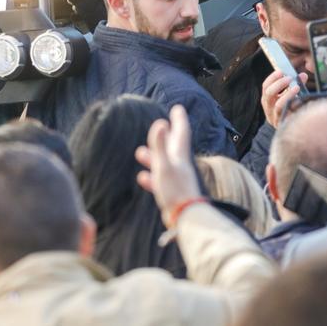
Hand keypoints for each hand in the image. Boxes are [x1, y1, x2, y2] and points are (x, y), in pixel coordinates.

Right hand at [135, 105, 202, 223]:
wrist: (186, 219)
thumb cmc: (175, 191)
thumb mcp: (164, 166)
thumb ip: (160, 146)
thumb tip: (160, 122)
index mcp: (180, 156)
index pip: (181, 133)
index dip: (179, 120)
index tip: (177, 108)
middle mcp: (180, 166)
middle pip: (173, 146)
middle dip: (167, 135)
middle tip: (164, 124)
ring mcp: (177, 179)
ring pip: (164, 163)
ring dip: (153, 156)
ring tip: (140, 152)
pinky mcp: (172, 193)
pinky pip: (160, 180)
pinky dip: (151, 176)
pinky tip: (142, 178)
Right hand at [262, 69, 307, 126]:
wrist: (292, 131)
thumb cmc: (291, 110)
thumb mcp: (290, 97)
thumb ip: (295, 85)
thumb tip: (303, 75)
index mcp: (267, 100)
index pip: (265, 86)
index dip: (272, 78)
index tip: (281, 71)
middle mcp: (268, 108)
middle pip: (268, 94)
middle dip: (279, 84)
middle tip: (290, 78)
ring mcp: (275, 118)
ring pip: (278, 105)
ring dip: (288, 94)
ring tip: (297, 87)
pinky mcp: (283, 124)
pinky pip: (287, 114)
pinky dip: (293, 105)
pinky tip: (300, 101)